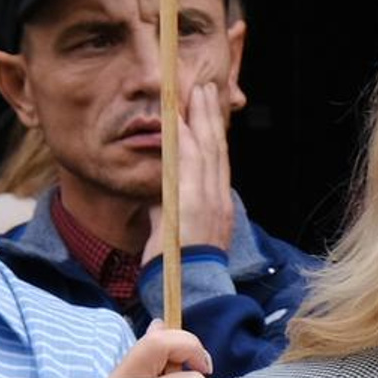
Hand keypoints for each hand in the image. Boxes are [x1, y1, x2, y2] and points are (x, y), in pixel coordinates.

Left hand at [143, 79, 237, 260]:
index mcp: (218, 206)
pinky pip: (191, 164)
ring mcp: (210, 200)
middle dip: (210, 116)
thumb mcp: (175, 232)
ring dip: (200, 118)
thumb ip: (168, 209)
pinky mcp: (195, 203)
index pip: (216, 162)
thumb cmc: (178, 266)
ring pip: (208, 149)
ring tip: (194, 92)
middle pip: (217, 149)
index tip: (205, 110)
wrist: (188, 289)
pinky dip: (186, 139)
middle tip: (204, 88)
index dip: (212, 134)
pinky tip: (179, 119)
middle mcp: (219, 199)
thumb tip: (157, 196)